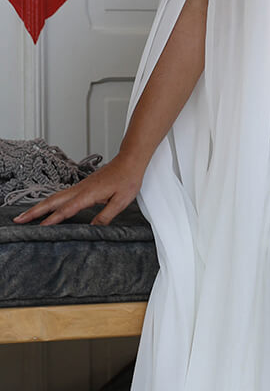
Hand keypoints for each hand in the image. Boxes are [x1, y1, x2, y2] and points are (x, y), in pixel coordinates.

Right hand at [10, 153, 145, 226]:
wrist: (130, 161)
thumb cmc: (127, 179)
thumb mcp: (121, 201)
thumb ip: (105, 216)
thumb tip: (93, 229)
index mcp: (88, 194)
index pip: (67, 209)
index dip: (53, 219)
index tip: (41, 227)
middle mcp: (81, 189)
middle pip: (53, 201)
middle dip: (35, 211)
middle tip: (20, 220)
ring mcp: (80, 186)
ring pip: (55, 197)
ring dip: (40, 206)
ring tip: (27, 216)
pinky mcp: (82, 185)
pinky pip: (61, 195)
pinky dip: (50, 202)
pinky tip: (47, 207)